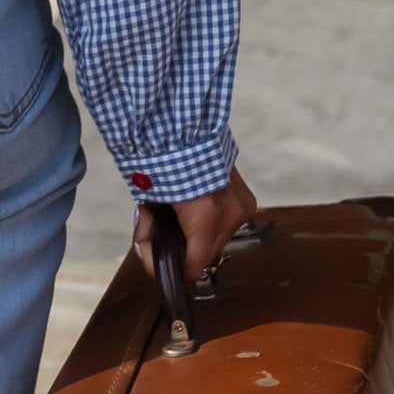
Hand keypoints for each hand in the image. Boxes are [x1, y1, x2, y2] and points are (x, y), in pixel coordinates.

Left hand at [131, 167, 260, 290]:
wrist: (184, 126)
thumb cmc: (161, 159)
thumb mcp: (146, 198)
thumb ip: (148, 231)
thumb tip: (150, 253)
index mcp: (205, 214)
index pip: (194, 266)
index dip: (172, 267)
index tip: (157, 256)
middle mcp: (230, 212)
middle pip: (205, 256)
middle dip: (182, 248)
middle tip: (159, 224)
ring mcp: (242, 206)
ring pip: (216, 241)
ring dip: (196, 235)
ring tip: (178, 210)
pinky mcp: (247, 200)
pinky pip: (225, 224)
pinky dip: (209, 221)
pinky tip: (194, 204)